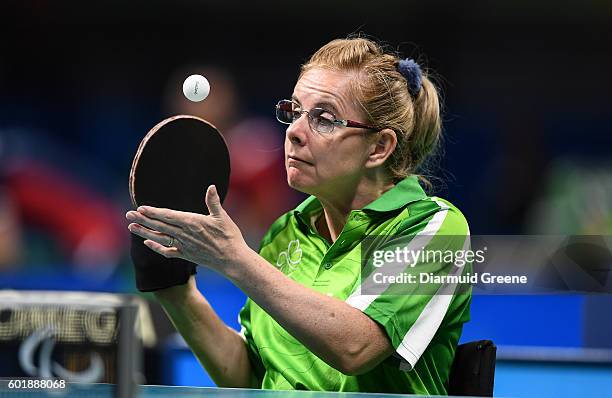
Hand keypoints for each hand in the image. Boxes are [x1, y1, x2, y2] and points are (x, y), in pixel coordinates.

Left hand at [126, 185, 247, 274]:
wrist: (232, 260)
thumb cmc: (229, 237)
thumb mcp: (222, 217)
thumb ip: (213, 202)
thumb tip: (211, 187)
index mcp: (193, 222)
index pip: (169, 216)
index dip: (154, 212)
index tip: (141, 208)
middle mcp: (185, 234)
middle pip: (160, 226)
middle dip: (143, 220)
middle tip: (129, 215)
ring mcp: (184, 246)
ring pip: (160, 238)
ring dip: (145, 232)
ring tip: (131, 227)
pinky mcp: (186, 255)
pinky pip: (168, 251)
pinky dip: (156, 247)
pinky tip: (147, 242)